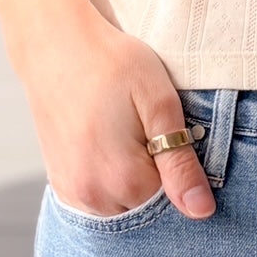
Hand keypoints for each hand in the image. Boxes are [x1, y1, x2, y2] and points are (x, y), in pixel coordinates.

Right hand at [13, 0, 216, 220]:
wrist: (55, 44)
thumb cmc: (112, 64)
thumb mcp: (159, 103)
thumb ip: (180, 163)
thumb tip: (201, 211)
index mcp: (123, 180)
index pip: (175, 201)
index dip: (181, 167)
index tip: (171, 132)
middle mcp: (92, 198)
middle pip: (147, 207)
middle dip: (157, 177)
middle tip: (146, 127)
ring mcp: (72, 194)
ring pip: (123, 205)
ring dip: (132, 179)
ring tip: (126, 132)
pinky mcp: (59, 184)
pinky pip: (98, 199)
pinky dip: (110, 180)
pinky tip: (109, 143)